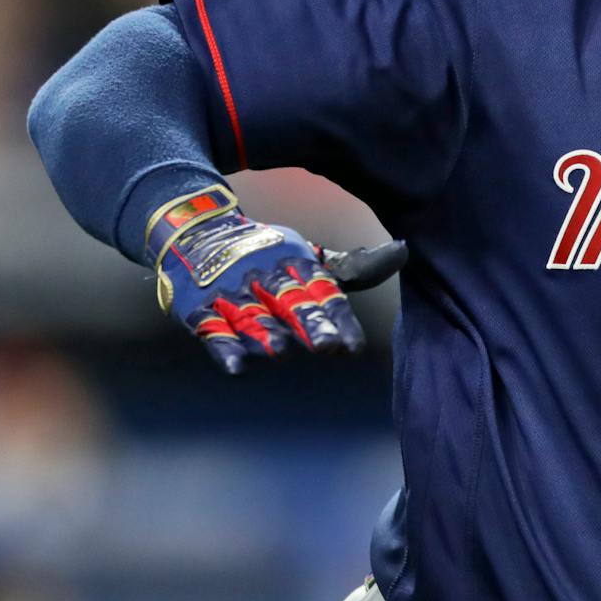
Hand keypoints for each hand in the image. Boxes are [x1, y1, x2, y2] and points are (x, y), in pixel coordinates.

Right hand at [148, 185, 408, 374]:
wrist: (197, 233)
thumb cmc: (266, 253)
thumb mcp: (309, 256)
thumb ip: (354, 268)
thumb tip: (403, 251)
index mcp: (297, 264)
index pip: (322, 292)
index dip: (338, 319)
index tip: (352, 346)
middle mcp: (265, 277)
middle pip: (289, 302)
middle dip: (308, 324)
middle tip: (326, 346)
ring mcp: (231, 294)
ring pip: (251, 317)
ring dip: (264, 334)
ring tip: (279, 351)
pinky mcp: (200, 310)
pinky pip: (212, 330)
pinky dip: (223, 348)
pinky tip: (236, 367)